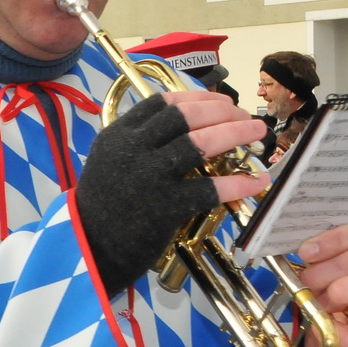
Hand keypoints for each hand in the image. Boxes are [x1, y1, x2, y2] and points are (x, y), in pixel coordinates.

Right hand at [75, 92, 267, 290]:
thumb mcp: (109, 162)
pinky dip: (236, 184)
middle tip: (246, 116)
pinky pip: (208, 188)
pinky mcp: (164, 206)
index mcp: (118, 135)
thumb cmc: (102, 206)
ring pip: (201, 144)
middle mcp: (133, 148)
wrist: (89, 248)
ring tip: (258, 133)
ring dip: (236, 134)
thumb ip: (137, 142)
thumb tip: (181, 129)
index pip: (163, 104)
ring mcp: (149, 176)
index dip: (198, 98)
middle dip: (223, 111)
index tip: (220, 102)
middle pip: (186, 117)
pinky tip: (255, 181)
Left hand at [295, 219, 347, 346]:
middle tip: (307, 281)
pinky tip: (329, 312)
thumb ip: (321, 253)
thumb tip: (307, 248)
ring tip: (318, 298)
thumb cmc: (329, 292)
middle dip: (324, 271)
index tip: (306, 251)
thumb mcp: (323, 266)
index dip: (336, 239)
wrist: (332, 332)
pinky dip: (342, 313)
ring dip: (334, 291)